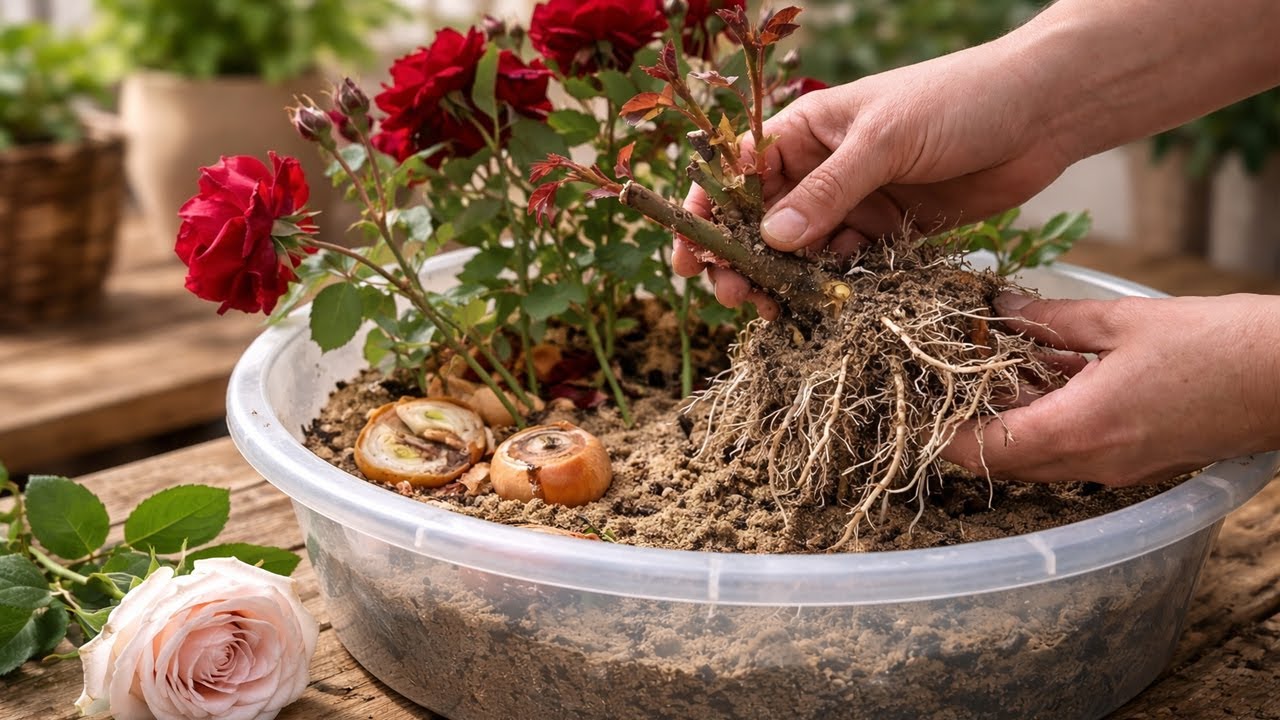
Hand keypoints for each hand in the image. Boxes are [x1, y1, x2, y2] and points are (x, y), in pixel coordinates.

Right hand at [674, 41, 1076, 316]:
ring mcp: (856, 202)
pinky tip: (821, 310)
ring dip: (784, 282)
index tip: (689, 255)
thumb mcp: (884, 139)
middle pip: (763, 221)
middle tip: (736, 296)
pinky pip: (847, 268)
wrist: (1042, 112)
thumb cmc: (957, 100)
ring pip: (802, 252)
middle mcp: (823, 168)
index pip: (738, 172)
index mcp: (807, 130)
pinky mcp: (890, 232)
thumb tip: (770, 240)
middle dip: (743, 258)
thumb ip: (827, 192)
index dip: (707, 212)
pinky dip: (831, 290)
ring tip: (774, 312)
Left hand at [942, 293, 1279, 485]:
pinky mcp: (1137, 461)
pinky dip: (1047, 418)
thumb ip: (1051, 318)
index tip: (914, 403)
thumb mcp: (1122, 320)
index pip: (982, 450)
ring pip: (1035, 455)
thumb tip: (999, 307)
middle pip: (1002, 458)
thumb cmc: (1219, 345)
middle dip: (969, 422)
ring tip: (990, 366)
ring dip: (1008, 419)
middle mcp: (1091, 461)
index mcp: (1079, 429)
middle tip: (945, 375)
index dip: (940, 432)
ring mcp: (1116, 467)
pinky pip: (1071, 448)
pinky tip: (1046, 373)